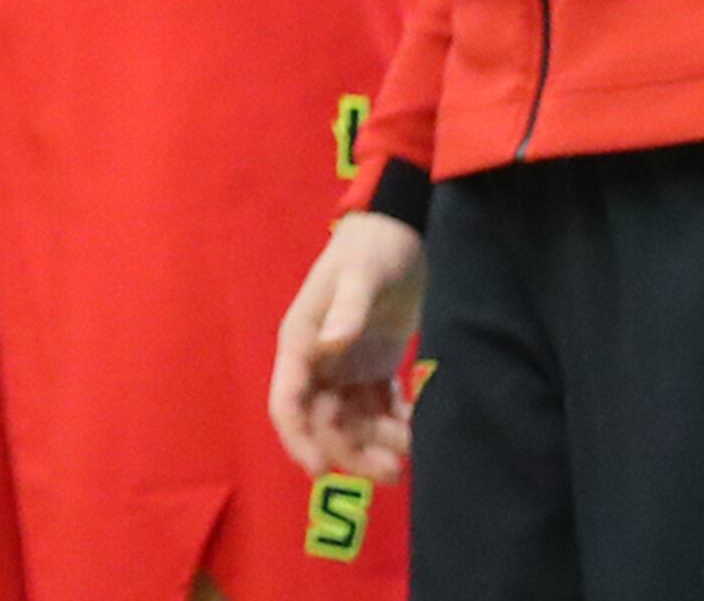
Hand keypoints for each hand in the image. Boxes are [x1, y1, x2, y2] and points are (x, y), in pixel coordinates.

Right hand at [271, 211, 425, 478]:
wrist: (398, 231)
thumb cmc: (371, 249)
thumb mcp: (360, 276)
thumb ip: (346, 311)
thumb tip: (328, 347)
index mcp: (302, 342)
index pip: (288, 402)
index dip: (299, 439)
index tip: (321, 471)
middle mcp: (319, 362)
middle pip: (324, 423)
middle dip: (352, 452)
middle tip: (392, 470)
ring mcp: (346, 366)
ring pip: (353, 423)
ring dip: (376, 445)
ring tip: (409, 451)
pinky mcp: (373, 367)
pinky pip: (378, 409)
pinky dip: (395, 426)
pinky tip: (415, 431)